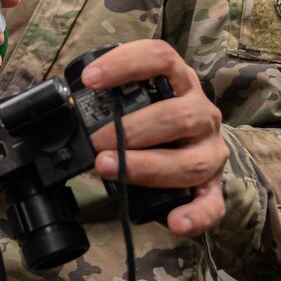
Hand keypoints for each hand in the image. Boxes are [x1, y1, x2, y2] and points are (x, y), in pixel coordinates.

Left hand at [81, 40, 228, 237]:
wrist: (196, 143)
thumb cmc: (157, 115)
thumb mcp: (141, 95)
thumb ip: (112, 96)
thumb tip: (66, 104)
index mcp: (180, 81)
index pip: (160, 58)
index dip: (125, 64)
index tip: (90, 79)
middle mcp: (201, 111)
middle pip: (175, 116)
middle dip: (130, 130)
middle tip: (95, 141)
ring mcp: (211, 149)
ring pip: (189, 162)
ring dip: (145, 167)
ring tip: (109, 168)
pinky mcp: (215, 186)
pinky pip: (212, 204)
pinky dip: (194, 216)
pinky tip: (174, 222)